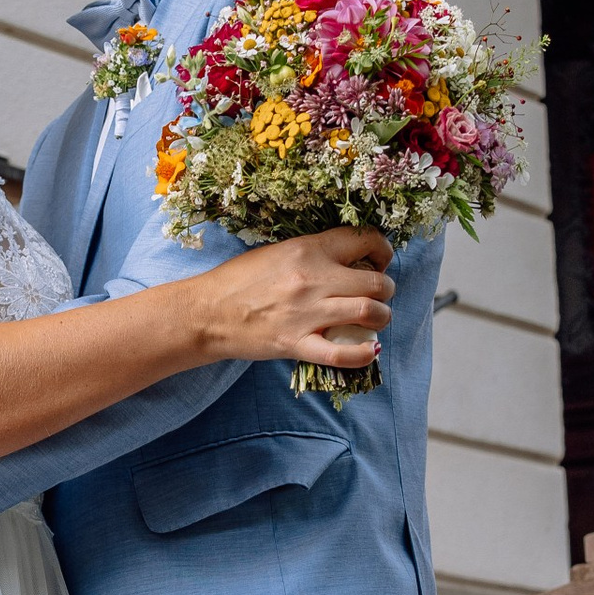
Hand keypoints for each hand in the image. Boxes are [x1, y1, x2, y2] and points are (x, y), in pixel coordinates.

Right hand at [200, 228, 393, 373]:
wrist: (207, 311)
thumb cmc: (239, 280)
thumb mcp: (279, 252)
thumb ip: (315, 255)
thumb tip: (348, 262)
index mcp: (309, 249)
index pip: (365, 240)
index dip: (382, 251)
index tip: (377, 262)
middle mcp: (314, 278)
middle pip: (377, 282)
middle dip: (386, 290)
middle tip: (376, 296)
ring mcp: (308, 313)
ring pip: (370, 313)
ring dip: (381, 318)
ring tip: (373, 322)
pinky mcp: (297, 343)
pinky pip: (342, 353)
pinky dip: (363, 354)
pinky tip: (369, 350)